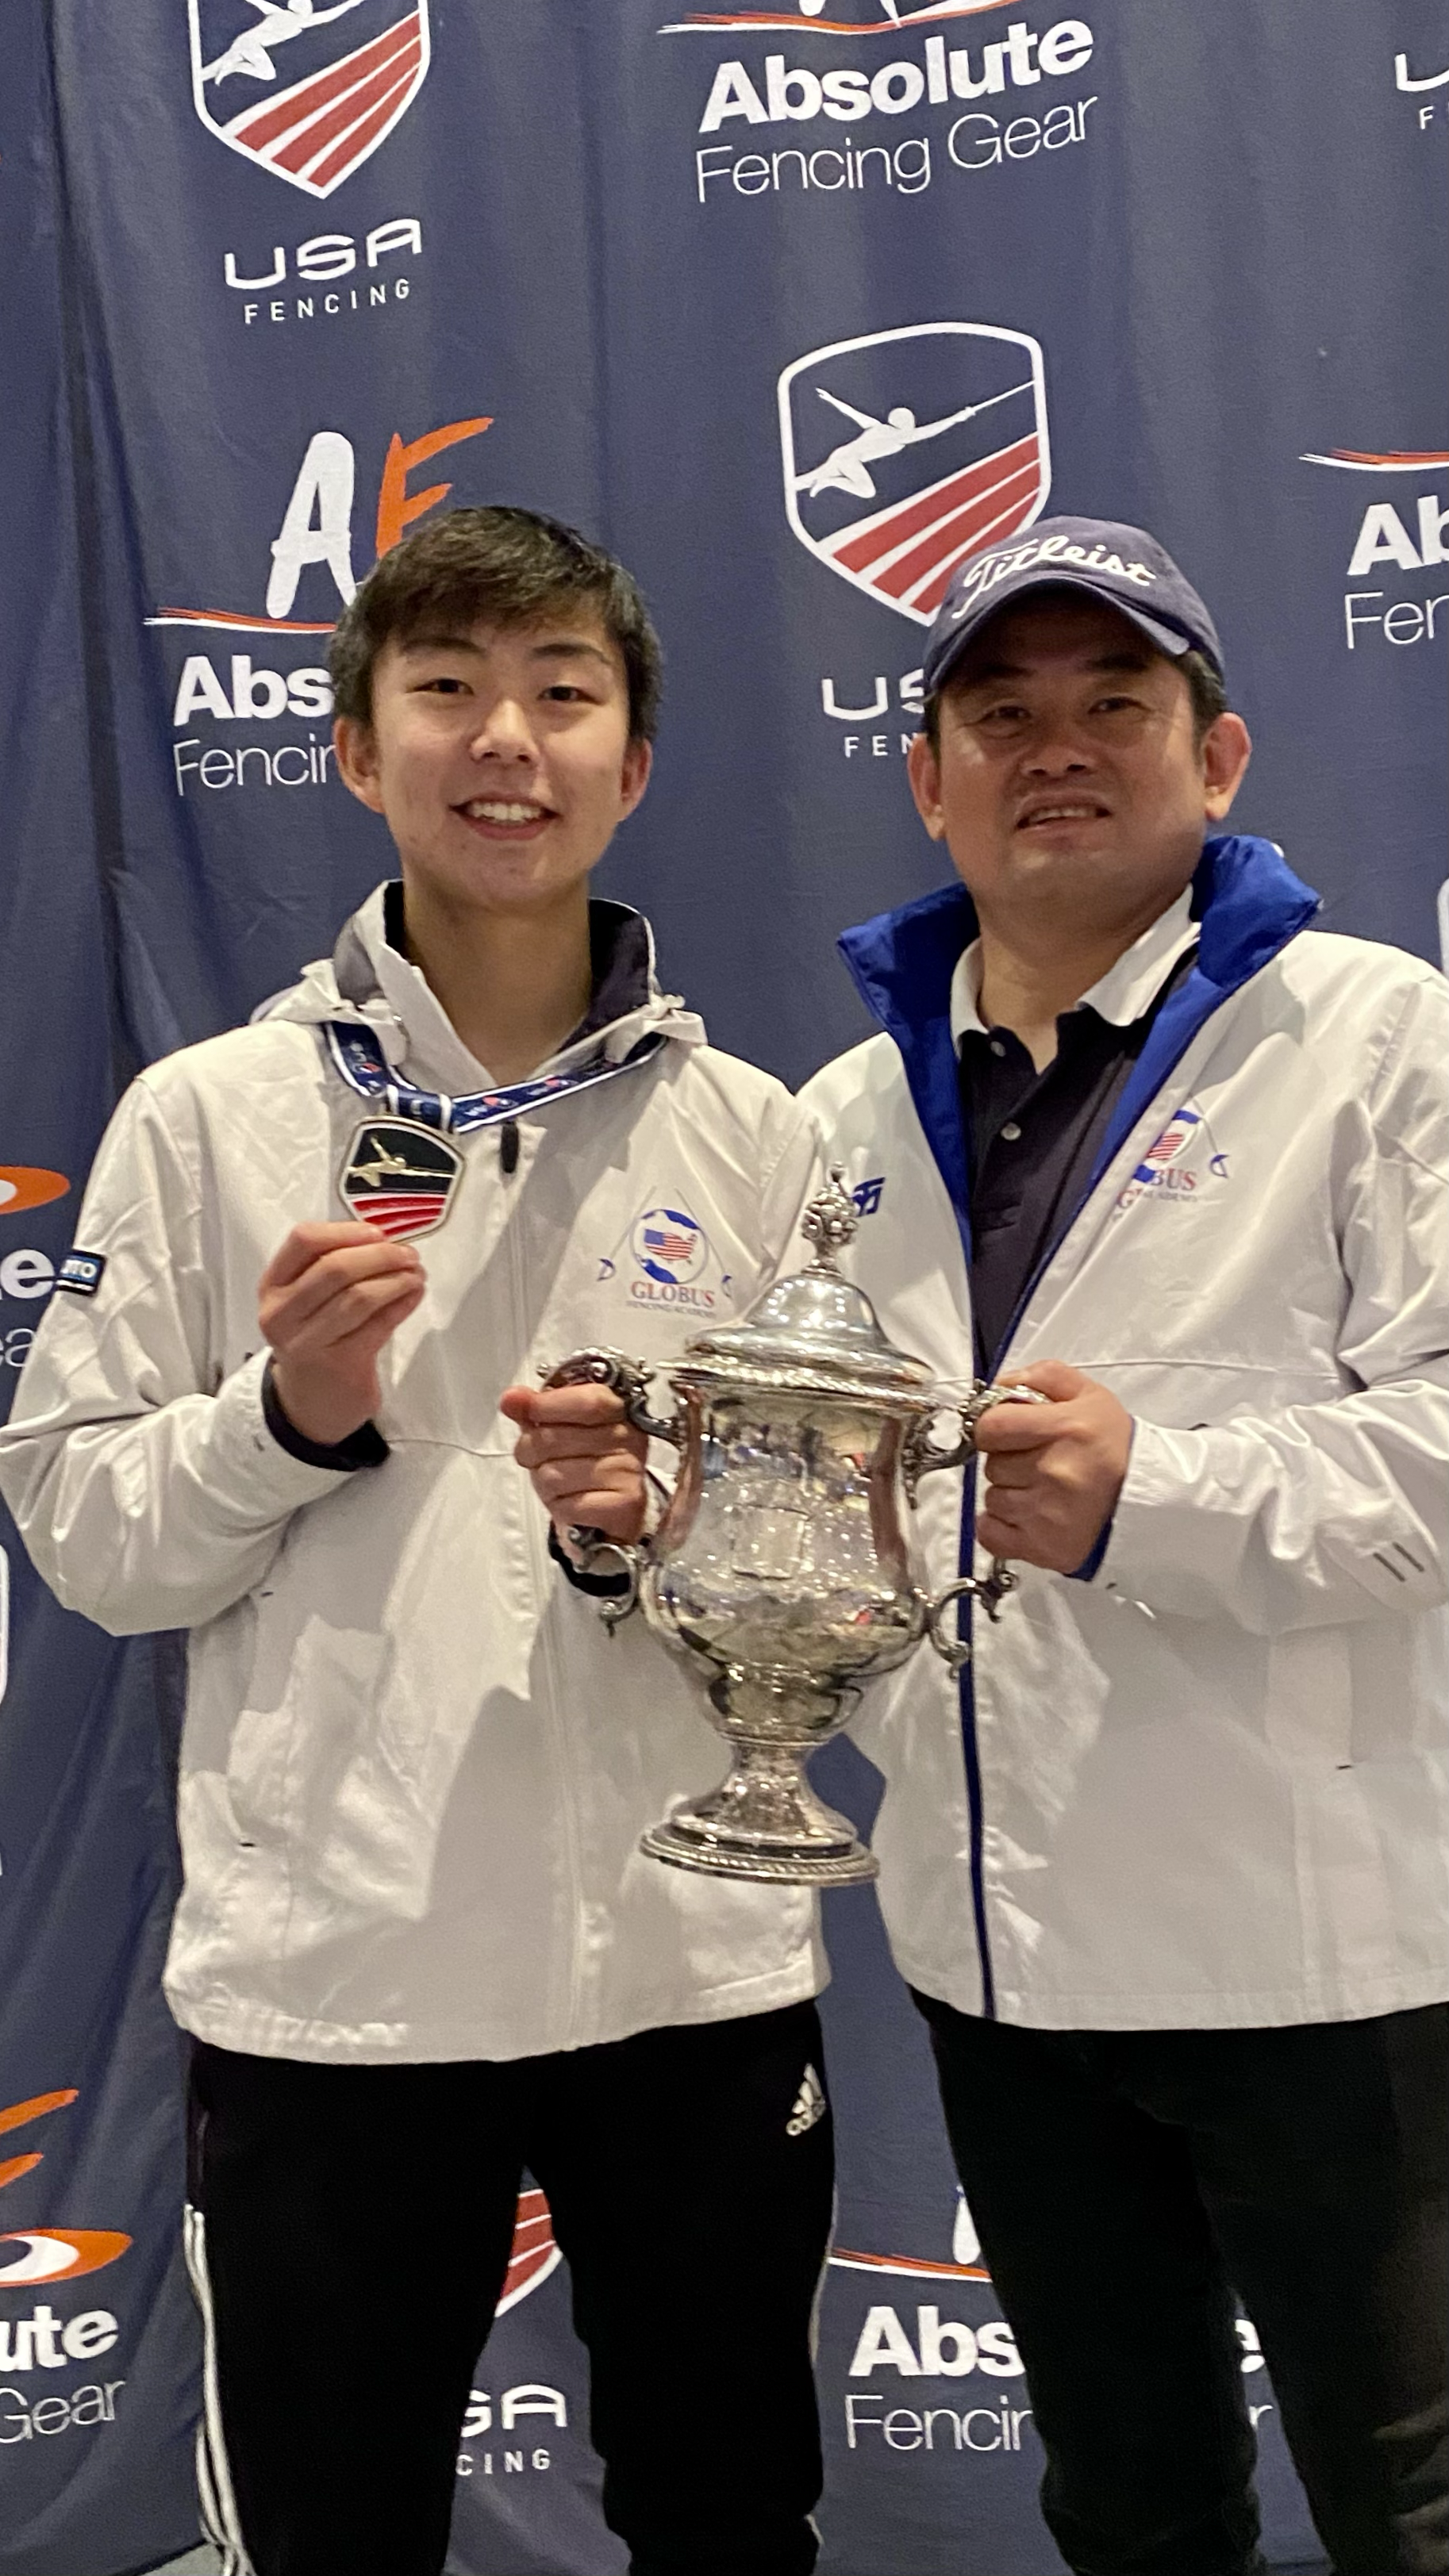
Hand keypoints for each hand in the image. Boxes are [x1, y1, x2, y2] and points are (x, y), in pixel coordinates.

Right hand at [259, 1221, 425, 1447]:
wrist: (308, 1403)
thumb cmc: (313, 1339)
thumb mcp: (303, 1301)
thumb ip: (330, 1267)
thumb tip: (384, 1239)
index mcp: (272, 1287)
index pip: (303, 1241)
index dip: (346, 1231)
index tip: (377, 1232)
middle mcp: (282, 1314)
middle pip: (335, 1268)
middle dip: (380, 1255)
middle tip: (408, 1255)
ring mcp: (308, 1343)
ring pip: (359, 1297)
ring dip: (396, 1280)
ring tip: (415, 1275)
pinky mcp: (339, 1365)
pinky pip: (379, 1325)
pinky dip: (402, 1304)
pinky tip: (414, 1295)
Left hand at [500, 1383, 648, 1548]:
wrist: (603, 1514)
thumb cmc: (579, 1464)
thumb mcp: (554, 1430)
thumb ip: (534, 1410)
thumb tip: (512, 1399)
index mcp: (615, 1409)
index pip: (587, 1401)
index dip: (547, 1404)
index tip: (517, 1405)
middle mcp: (627, 1437)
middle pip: (556, 1438)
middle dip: (531, 1449)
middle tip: (537, 1457)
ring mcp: (627, 1472)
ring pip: (554, 1475)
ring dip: (544, 1482)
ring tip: (559, 1482)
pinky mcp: (624, 1506)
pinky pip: (566, 1506)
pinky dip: (560, 1507)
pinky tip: (572, 1502)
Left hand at [973, 1361, 1132, 1573]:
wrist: (1150, 1501)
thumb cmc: (1117, 1447)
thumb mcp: (1091, 1396)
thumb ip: (1044, 1377)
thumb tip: (1000, 1385)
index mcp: (1064, 1429)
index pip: (991, 1426)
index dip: (993, 1427)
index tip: (1007, 1432)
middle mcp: (1053, 1472)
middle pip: (992, 1464)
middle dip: (1009, 1461)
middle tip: (1041, 1462)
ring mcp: (1045, 1513)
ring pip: (993, 1498)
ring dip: (1010, 1494)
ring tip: (1045, 1491)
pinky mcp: (1042, 1547)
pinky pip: (990, 1533)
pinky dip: (1001, 1526)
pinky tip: (1030, 1516)